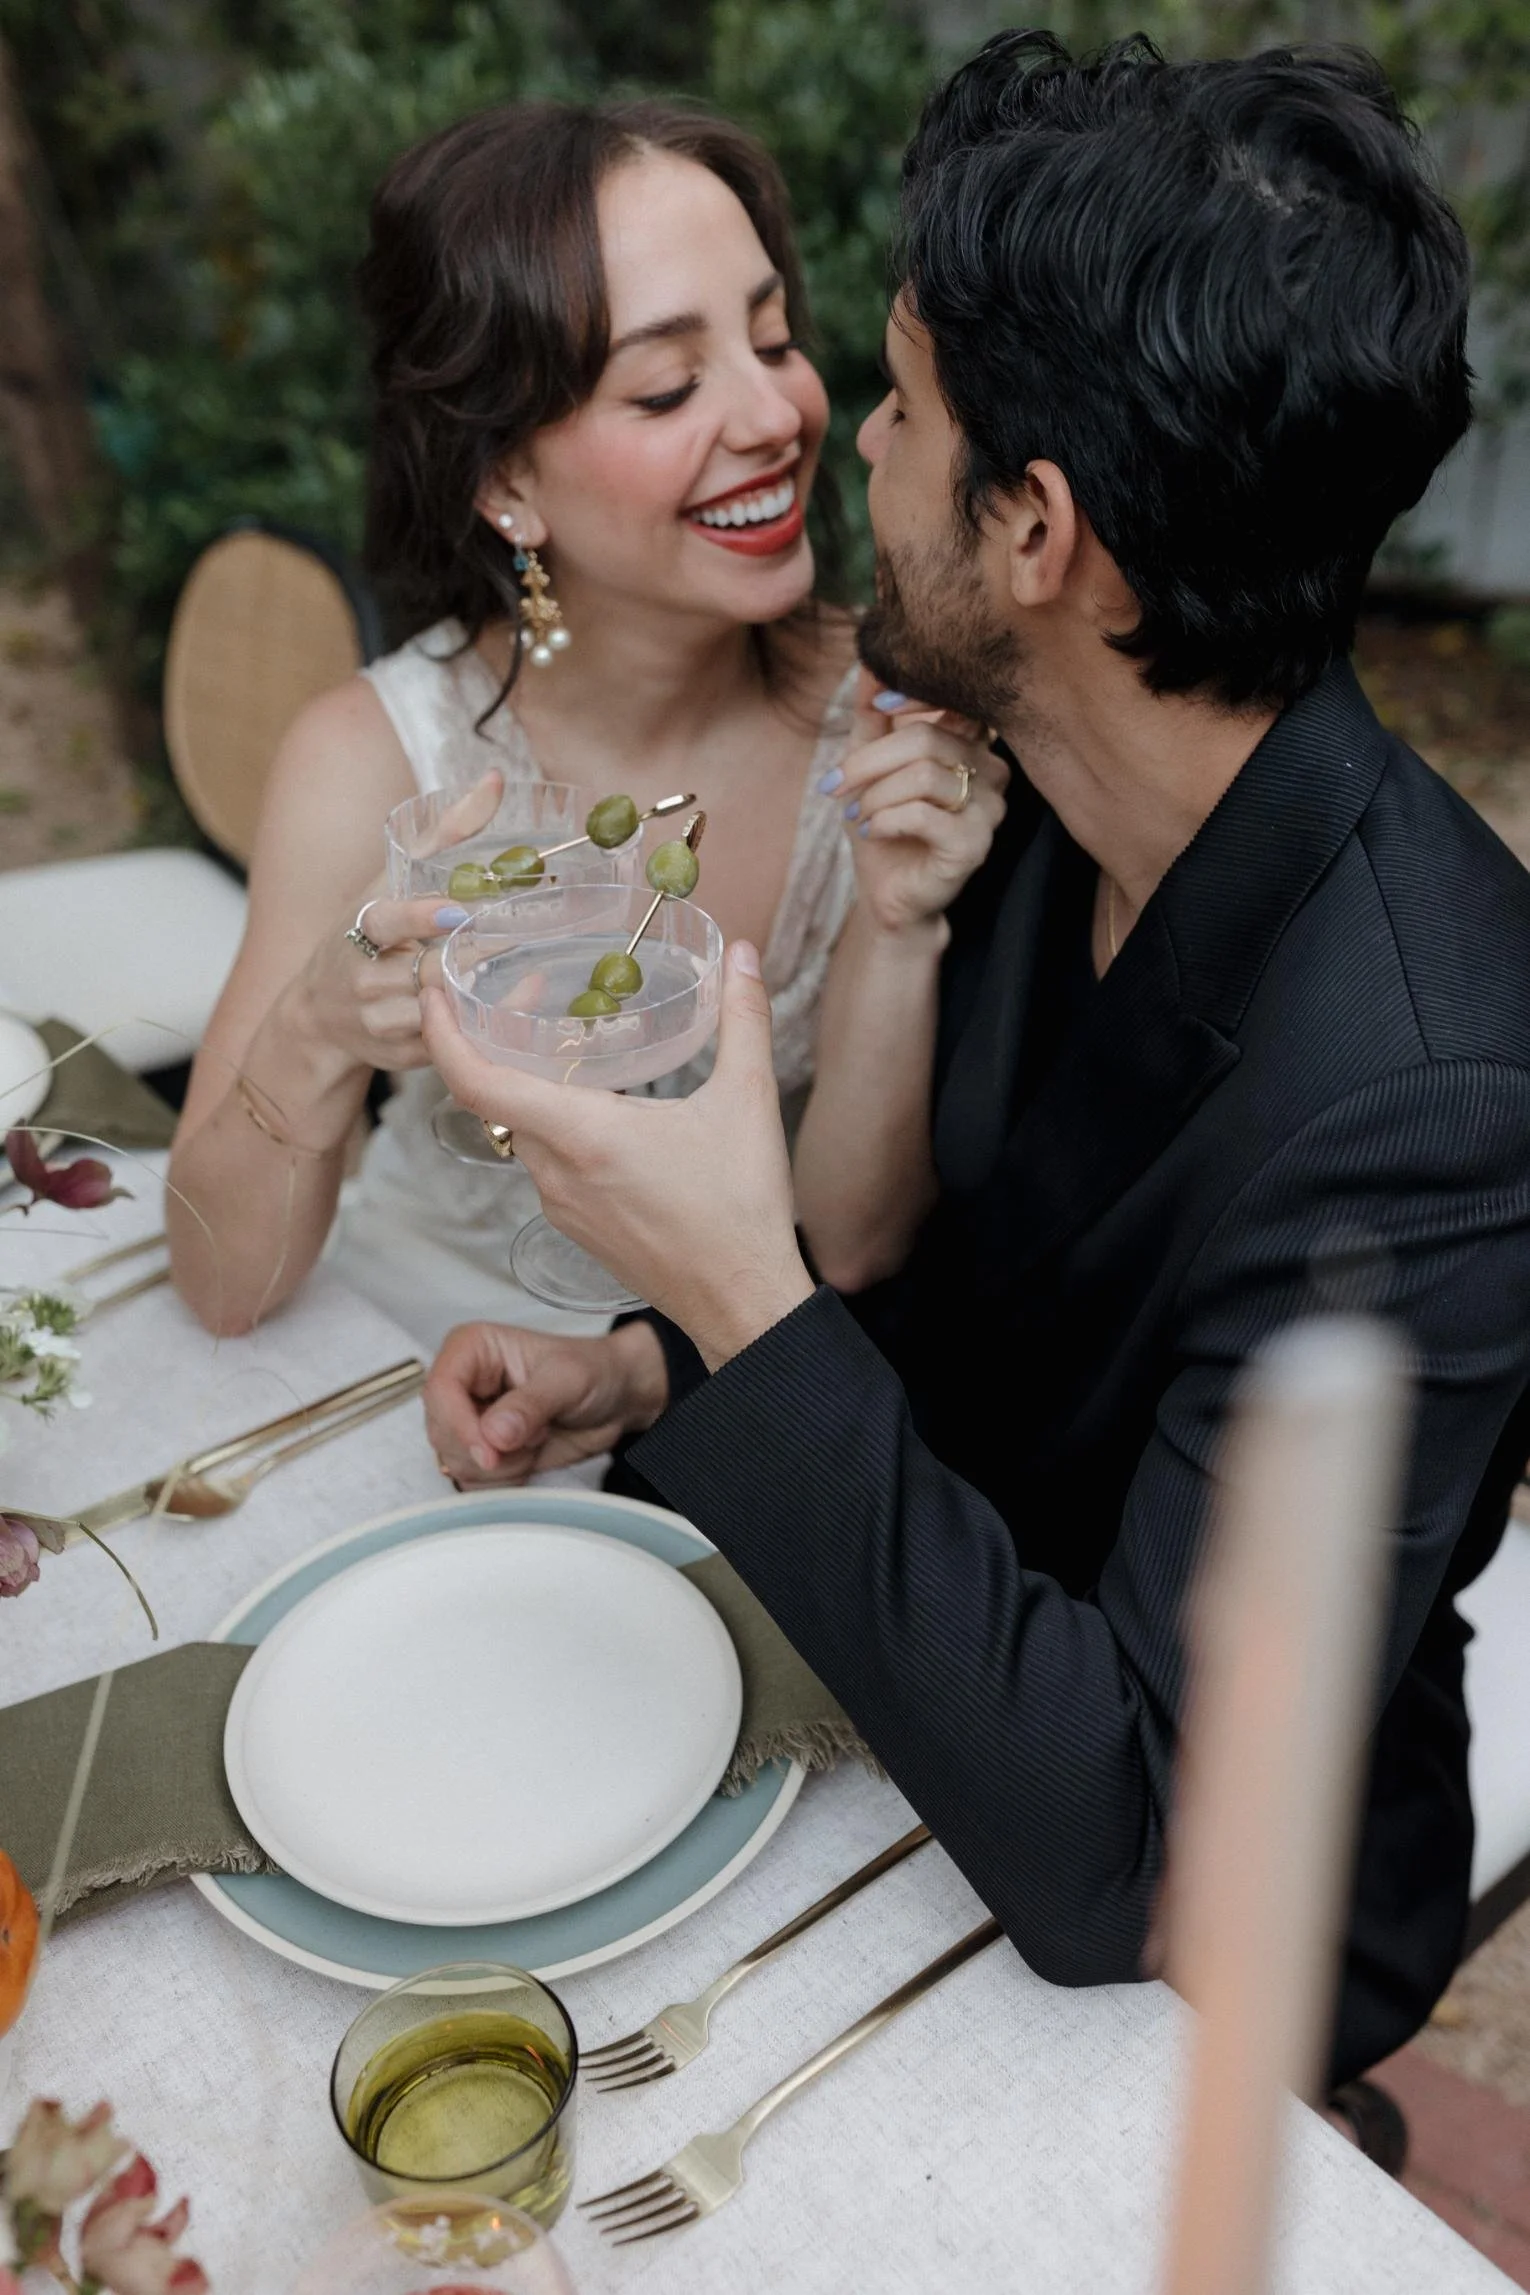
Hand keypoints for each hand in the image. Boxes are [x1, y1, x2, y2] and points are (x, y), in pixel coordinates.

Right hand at [284, 774, 503, 1075]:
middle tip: (519, 934)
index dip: (419, 917)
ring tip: (529, 966)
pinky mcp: (404, 1055)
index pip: (385, 922)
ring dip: (483, 991)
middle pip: (429, 969)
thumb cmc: (365, 932)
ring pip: (444, 1010)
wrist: (319, 1013)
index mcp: (360, 929)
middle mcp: (367, 978)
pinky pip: (452, 1042)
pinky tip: (518, 1002)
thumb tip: (493, 781)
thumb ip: (443, 833)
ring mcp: (384, 1021)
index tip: (454, 911)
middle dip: (472, 955)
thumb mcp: (391, 879)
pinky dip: (484, 1023)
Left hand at [421, 943, 816, 1370]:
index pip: (476, 1081)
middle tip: (526, 994)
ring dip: (530, 1086)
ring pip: (523, 1131)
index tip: (434, 992)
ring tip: (566, 1044)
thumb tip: (742, 953)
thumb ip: (744, 1017)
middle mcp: (556, 1173)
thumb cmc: (742, 1209)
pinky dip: (553, 1126)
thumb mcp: (749, 1100)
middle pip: (495, 1097)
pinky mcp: (577, 1228)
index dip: (442, 1032)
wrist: (743, 1302)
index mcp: (582, 1135)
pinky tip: (596, 1107)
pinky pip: (545, 1164)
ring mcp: (562, 1206)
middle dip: (499, 1042)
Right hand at [425, 1318, 669, 1483]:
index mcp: (472, 1349)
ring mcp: (468, 1420)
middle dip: (489, 1450)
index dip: (460, 1426)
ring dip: (502, 1465)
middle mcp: (462, 1384)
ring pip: (455, 1462)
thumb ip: (530, 1405)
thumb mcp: (568, 1380)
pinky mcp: (480, 1451)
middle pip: (441, 1432)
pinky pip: (472, 1482)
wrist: (615, 1399)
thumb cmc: (593, 1371)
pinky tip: (530, 1456)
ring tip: (537, 1436)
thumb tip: (493, 1433)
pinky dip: (504, 1481)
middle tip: (536, 1433)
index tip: (491, 1454)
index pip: (440, 1390)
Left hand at [834, 669, 1007, 933]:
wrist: (887, 893)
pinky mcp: (975, 845)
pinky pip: (924, 815)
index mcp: (971, 743)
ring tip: (856, 814)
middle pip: (927, 738)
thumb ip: (873, 714)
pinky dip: (885, 819)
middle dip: (869, 761)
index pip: (954, 699)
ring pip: (924, 775)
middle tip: (835, 785)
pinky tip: (872, 831)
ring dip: (874, 795)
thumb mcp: (868, 763)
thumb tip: (869, 661)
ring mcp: (990, 809)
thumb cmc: (883, 825)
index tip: (876, 709)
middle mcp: (991, 770)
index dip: (914, 695)